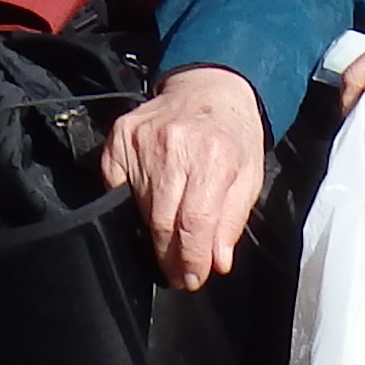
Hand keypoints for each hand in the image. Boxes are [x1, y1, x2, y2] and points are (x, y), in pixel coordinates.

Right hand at [106, 64, 269, 291]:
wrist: (210, 86)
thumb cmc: (234, 134)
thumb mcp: (249, 176)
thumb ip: (232, 220)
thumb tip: (216, 262)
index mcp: (214, 156)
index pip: (194, 222)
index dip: (191, 259)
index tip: (192, 279)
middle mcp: (174, 145)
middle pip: (162, 220)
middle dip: (171, 257)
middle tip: (179, 274)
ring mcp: (142, 139)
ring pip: (138, 208)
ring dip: (153, 235)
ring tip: (168, 246)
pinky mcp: (120, 136)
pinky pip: (114, 186)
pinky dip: (128, 204)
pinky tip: (147, 208)